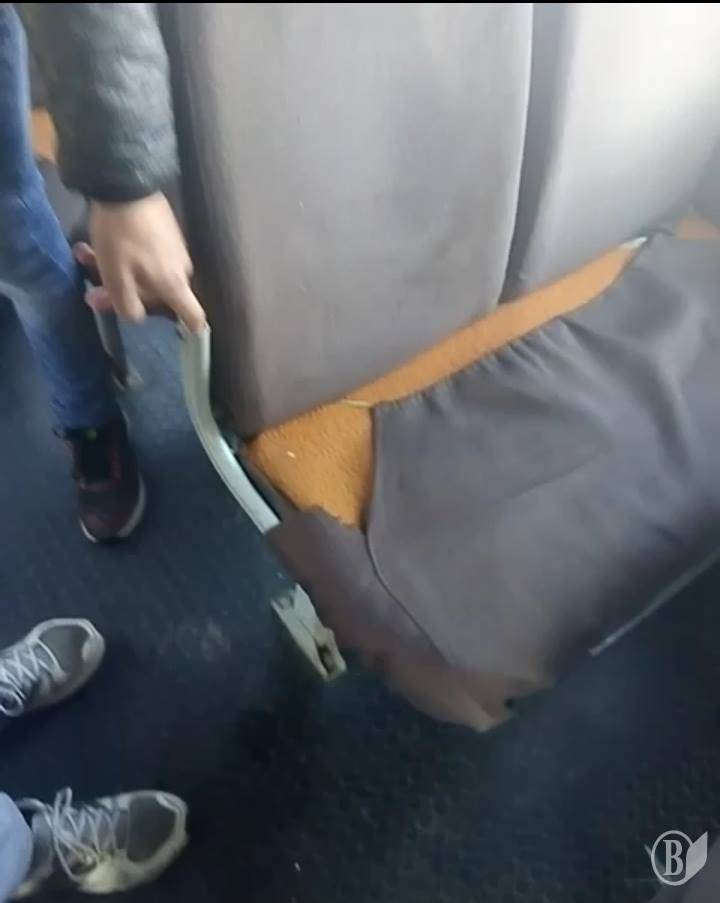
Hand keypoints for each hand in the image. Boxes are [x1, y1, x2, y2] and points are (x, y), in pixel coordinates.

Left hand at [74, 192, 205, 332]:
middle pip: (161, 296)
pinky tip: (103, 243)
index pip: (195, 316)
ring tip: (88, 255)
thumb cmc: (121, 237)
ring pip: (151, 272)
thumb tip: (135, 317)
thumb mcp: (116, 277)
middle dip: (130, 294)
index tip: (183, 333)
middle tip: (94, 288)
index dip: (191, 328)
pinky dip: (129, 255)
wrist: (127, 183)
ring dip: (123, 272)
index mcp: (173, 285)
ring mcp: (177, 248)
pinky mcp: (168, 231)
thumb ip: (126, 304)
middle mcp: (182, 269)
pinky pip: (150, 254)